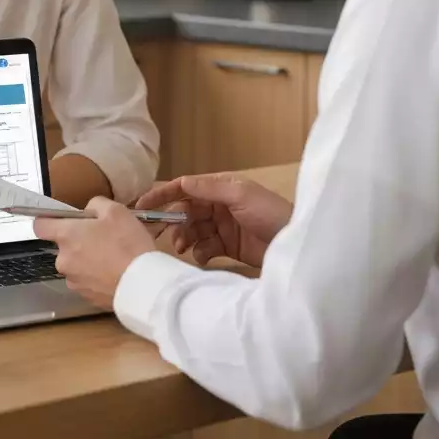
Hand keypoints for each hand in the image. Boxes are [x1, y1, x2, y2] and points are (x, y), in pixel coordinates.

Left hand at [33, 197, 155, 308]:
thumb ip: (95, 205)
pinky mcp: (86, 297)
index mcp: (67, 236)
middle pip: (64, 246)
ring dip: (88, 260)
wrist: (142, 284)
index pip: (40, 225)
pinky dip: (96, 276)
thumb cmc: (127, 243)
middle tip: (104, 237)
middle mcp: (63, 260)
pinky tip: (115, 272)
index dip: (48, 220)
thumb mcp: (116, 210)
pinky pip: (87, 281)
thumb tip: (89, 213)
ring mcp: (74, 281)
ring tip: (113, 257)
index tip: (62, 219)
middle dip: (79, 240)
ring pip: (76, 264)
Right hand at [136, 173, 292, 268]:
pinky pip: (204, 248)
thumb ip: (210, 188)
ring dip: (184, 239)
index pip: (185, 187)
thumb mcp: (241, 194)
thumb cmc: (271, 213)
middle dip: (174, 222)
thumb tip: (181, 181)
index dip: (163, 194)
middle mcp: (219, 206)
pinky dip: (199, 253)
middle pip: (186, 212)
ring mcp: (223, 227)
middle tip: (166, 237)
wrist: (296, 246)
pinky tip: (202, 257)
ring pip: (192, 231)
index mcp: (220, 188)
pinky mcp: (228, 248)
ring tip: (183, 248)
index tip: (142, 205)